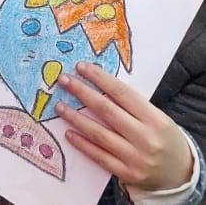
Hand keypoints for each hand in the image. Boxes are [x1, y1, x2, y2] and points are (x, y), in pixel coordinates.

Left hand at [57, 61, 192, 190]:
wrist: (181, 174)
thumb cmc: (163, 138)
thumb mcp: (155, 118)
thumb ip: (131, 105)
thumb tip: (95, 84)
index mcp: (155, 119)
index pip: (122, 93)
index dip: (100, 78)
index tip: (80, 67)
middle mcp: (146, 138)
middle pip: (107, 110)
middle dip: (82, 92)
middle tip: (63, 80)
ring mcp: (136, 158)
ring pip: (99, 134)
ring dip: (76, 118)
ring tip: (59, 106)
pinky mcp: (128, 174)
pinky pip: (100, 157)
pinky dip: (82, 144)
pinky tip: (68, 133)